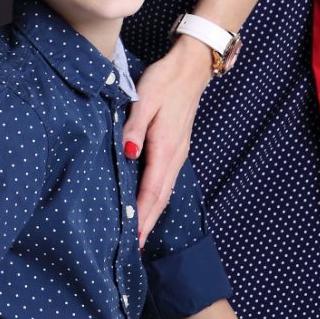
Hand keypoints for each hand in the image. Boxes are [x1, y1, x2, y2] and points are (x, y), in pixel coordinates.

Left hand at [123, 37, 211, 242]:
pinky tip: (149, 205)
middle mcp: (175, 156)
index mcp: (165, 148)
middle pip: (160, 199)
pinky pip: (166, 181)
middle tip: (134, 250)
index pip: (150, 191)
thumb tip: (127, 155)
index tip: (133, 240)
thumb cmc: (164, 81)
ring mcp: (179, 154)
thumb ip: (132, 128)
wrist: (192, 68)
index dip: (141, 217)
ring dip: (153, 214)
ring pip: (165, 192)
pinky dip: (157, 199)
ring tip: (140, 236)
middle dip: (147, 225)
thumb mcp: (143, 99)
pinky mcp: (177, 148)